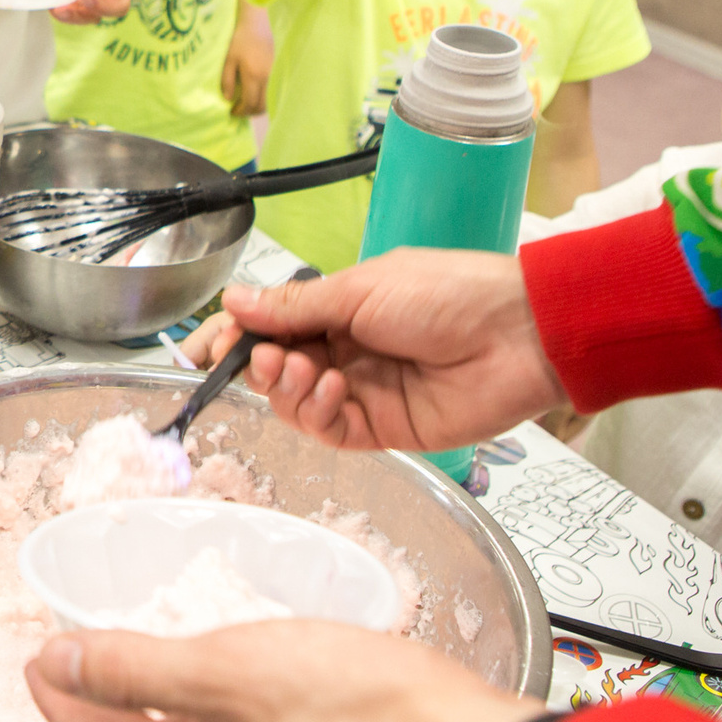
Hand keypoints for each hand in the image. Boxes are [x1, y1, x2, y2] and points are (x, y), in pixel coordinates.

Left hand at [26, 620, 544, 721]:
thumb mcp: (232, 673)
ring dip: (173, 709)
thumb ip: (140, 670)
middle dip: (107, 710)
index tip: (37, 663)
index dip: (57, 701)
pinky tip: (267, 684)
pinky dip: (241, 711)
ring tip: (167, 666)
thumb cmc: (370, 720)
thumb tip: (60, 664)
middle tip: (86, 666)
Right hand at [197, 248, 560, 450]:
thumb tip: (234, 302)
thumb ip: (295, 307)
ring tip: (299, 369)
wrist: (519, 333)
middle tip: (259, 355)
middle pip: (273, 370)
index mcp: (337, 310)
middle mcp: (344, 352)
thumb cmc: (449, 293)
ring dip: (285, 389)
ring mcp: (362, 393)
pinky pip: (330, 432)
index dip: (233, 338)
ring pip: (295, 405)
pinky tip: (329, 390)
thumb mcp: (361, 289)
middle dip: (255, 364)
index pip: (269, 328)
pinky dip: (317, 414)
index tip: (202, 347)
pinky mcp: (383, 430)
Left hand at [221, 7, 270, 115]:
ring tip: (245, 104)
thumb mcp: (229, 59)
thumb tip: (228, 99)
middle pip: (262, 106)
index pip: (250, 102)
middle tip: (238, 110)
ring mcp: (275, 76)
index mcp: (254, 75)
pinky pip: (273, 93)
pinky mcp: (278, 72)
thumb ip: (227, 80)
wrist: (258, 26)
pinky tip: (255, 95)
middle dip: (249, 112)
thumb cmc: (240, 41)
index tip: (231, 112)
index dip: (240, 111)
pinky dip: (264, 99)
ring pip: (269, 101)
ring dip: (258, 107)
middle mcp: (267, 78)